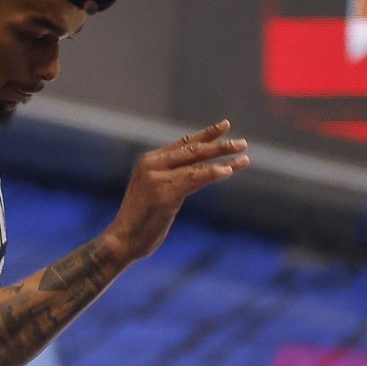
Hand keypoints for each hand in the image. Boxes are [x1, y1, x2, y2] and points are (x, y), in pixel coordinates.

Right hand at [102, 120, 249, 264]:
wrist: (122, 240)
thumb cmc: (141, 219)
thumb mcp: (155, 191)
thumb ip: (172, 177)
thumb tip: (199, 171)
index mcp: (149, 162)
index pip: (183, 143)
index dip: (205, 134)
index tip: (225, 125)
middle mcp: (151, 165)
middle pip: (192, 149)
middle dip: (219, 145)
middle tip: (242, 143)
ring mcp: (157, 179)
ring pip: (196, 163)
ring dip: (222, 158)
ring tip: (244, 157)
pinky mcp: (164, 194)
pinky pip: (194, 179)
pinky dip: (212, 173)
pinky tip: (228, 170)